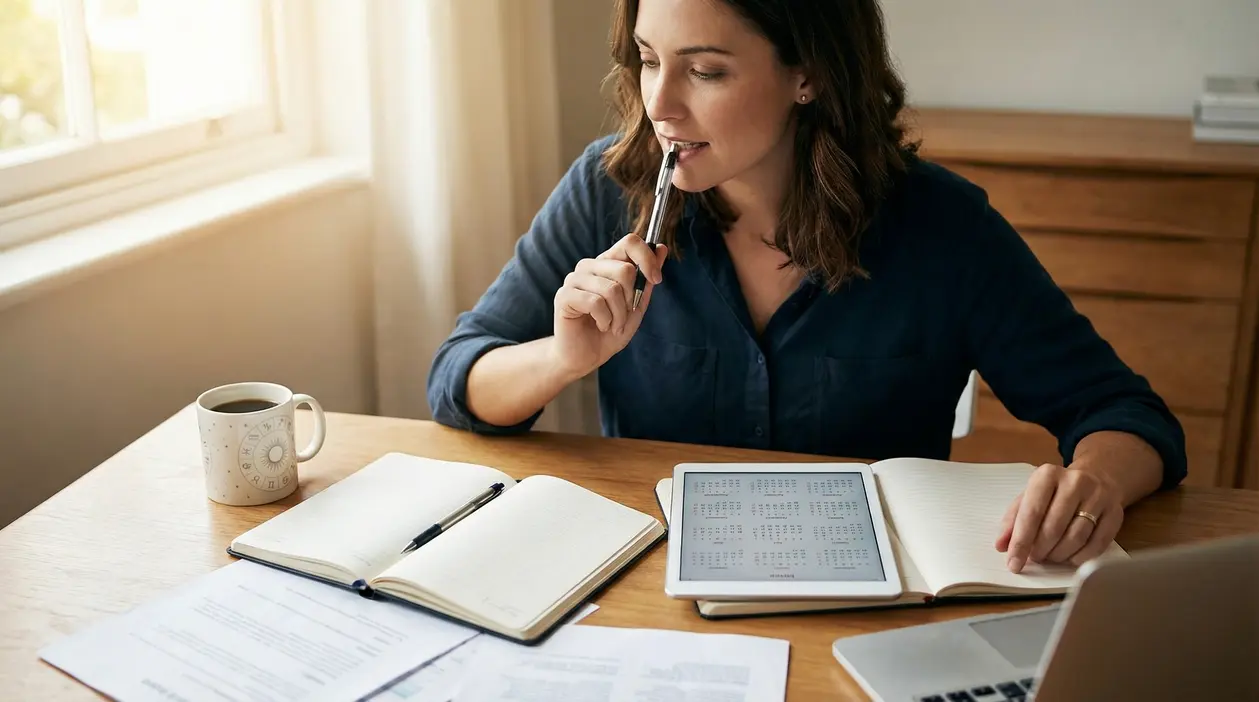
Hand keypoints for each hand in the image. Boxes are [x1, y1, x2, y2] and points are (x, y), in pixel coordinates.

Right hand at [552, 233, 667, 377]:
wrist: (586, 356)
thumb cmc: (610, 331)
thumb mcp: (637, 305)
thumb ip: (647, 278)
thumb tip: (661, 248)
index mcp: (607, 263)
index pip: (629, 242)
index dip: (647, 259)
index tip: (657, 279)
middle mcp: (589, 266)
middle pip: (624, 269)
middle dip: (632, 299)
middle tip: (625, 316)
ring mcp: (574, 279)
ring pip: (611, 289)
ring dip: (619, 315)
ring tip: (613, 326)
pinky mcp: (564, 296)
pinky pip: (595, 302)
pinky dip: (605, 320)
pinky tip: (600, 325)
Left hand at [995, 463, 1123, 572]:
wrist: (1098, 477)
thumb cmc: (1056, 492)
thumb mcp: (1030, 496)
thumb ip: (1013, 519)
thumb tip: (1002, 546)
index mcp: (1047, 475)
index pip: (1031, 513)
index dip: (1020, 542)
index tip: (1014, 563)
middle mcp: (1074, 482)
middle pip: (1053, 528)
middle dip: (1040, 550)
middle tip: (1034, 558)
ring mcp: (1098, 496)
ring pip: (1075, 537)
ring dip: (1058, 555)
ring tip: (1050, 556)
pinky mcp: (1115, 512)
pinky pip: (1097, 544)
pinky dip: (1080, 557)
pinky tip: (1070, 557)